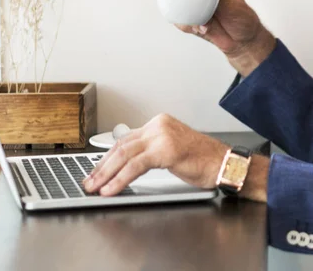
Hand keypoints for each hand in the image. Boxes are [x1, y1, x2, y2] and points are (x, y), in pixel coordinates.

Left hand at [83, 113, 227, 195]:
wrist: (224, 162)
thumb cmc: (202, 159)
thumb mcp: (170, 150)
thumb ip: (149, 152)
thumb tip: (123, 166)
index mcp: (159, 122)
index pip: (125, 140)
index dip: (107, 158)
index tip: (95, 172)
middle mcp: (159, 124)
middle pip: (121, 145)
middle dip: (101, 167)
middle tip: (89, 182)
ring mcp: (163, 135)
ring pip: (124, 154)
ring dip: (106, 174)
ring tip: (95, 188)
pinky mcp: (166, 149)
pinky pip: (135, 166)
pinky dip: (120, 179)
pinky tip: (111, 189)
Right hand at [176, 0, 275, 75]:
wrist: (244, 42)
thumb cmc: (244, 20)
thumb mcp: (234, 7)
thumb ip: (218, 0)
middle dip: (186, 1)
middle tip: (196, 11)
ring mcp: (198, 10)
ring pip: (182, 9)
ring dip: (189, 17)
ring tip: (203, 24)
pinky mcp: (194, 23)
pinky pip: (184, 23)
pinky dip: (189, 27)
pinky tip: (201, 29)